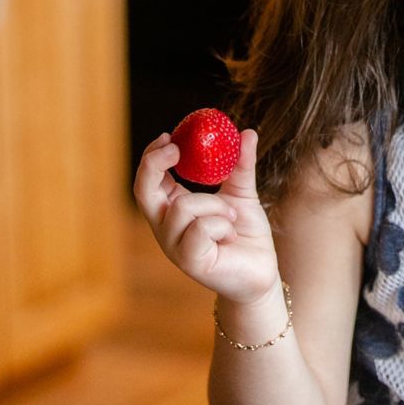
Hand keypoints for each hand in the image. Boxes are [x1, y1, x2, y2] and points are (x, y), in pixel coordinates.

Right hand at [133, 128, 280, 303]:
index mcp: (172, 209)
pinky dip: (221, 225)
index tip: (169, 136)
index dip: (152, 157)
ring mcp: (173, 246)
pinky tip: (230, 236)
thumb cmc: (245, 234)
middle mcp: (166, 228)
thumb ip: (241, 166)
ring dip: (215, 205)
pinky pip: (200, 228)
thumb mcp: (243, 194)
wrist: (261, 271)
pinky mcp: (188, 261)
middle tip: (177, 148)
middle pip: (142, 191)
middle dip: (154, 164)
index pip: (148, 180)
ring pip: (183, 207)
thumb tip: (247, 133)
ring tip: (231, 218)